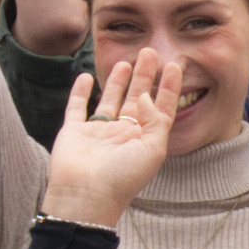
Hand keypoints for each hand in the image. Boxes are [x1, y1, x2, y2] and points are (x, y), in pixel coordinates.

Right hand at [41, 48, 184, 224]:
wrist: (85, 196)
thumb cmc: (122, 177)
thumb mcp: (152, 149)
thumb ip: (155, 120)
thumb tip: (146, 95)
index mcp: (144, 139)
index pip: (160, 108)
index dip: (168, 87)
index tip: (175, 65)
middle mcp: (122, 134)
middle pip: (136, 99)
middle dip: (144, 76)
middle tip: (149, 51)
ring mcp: (98, 133)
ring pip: (110, 100)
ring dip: (117, 81)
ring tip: (125, 61)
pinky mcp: (74, 132)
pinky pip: (78, 107)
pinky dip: (81, 92)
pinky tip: (86, 76)